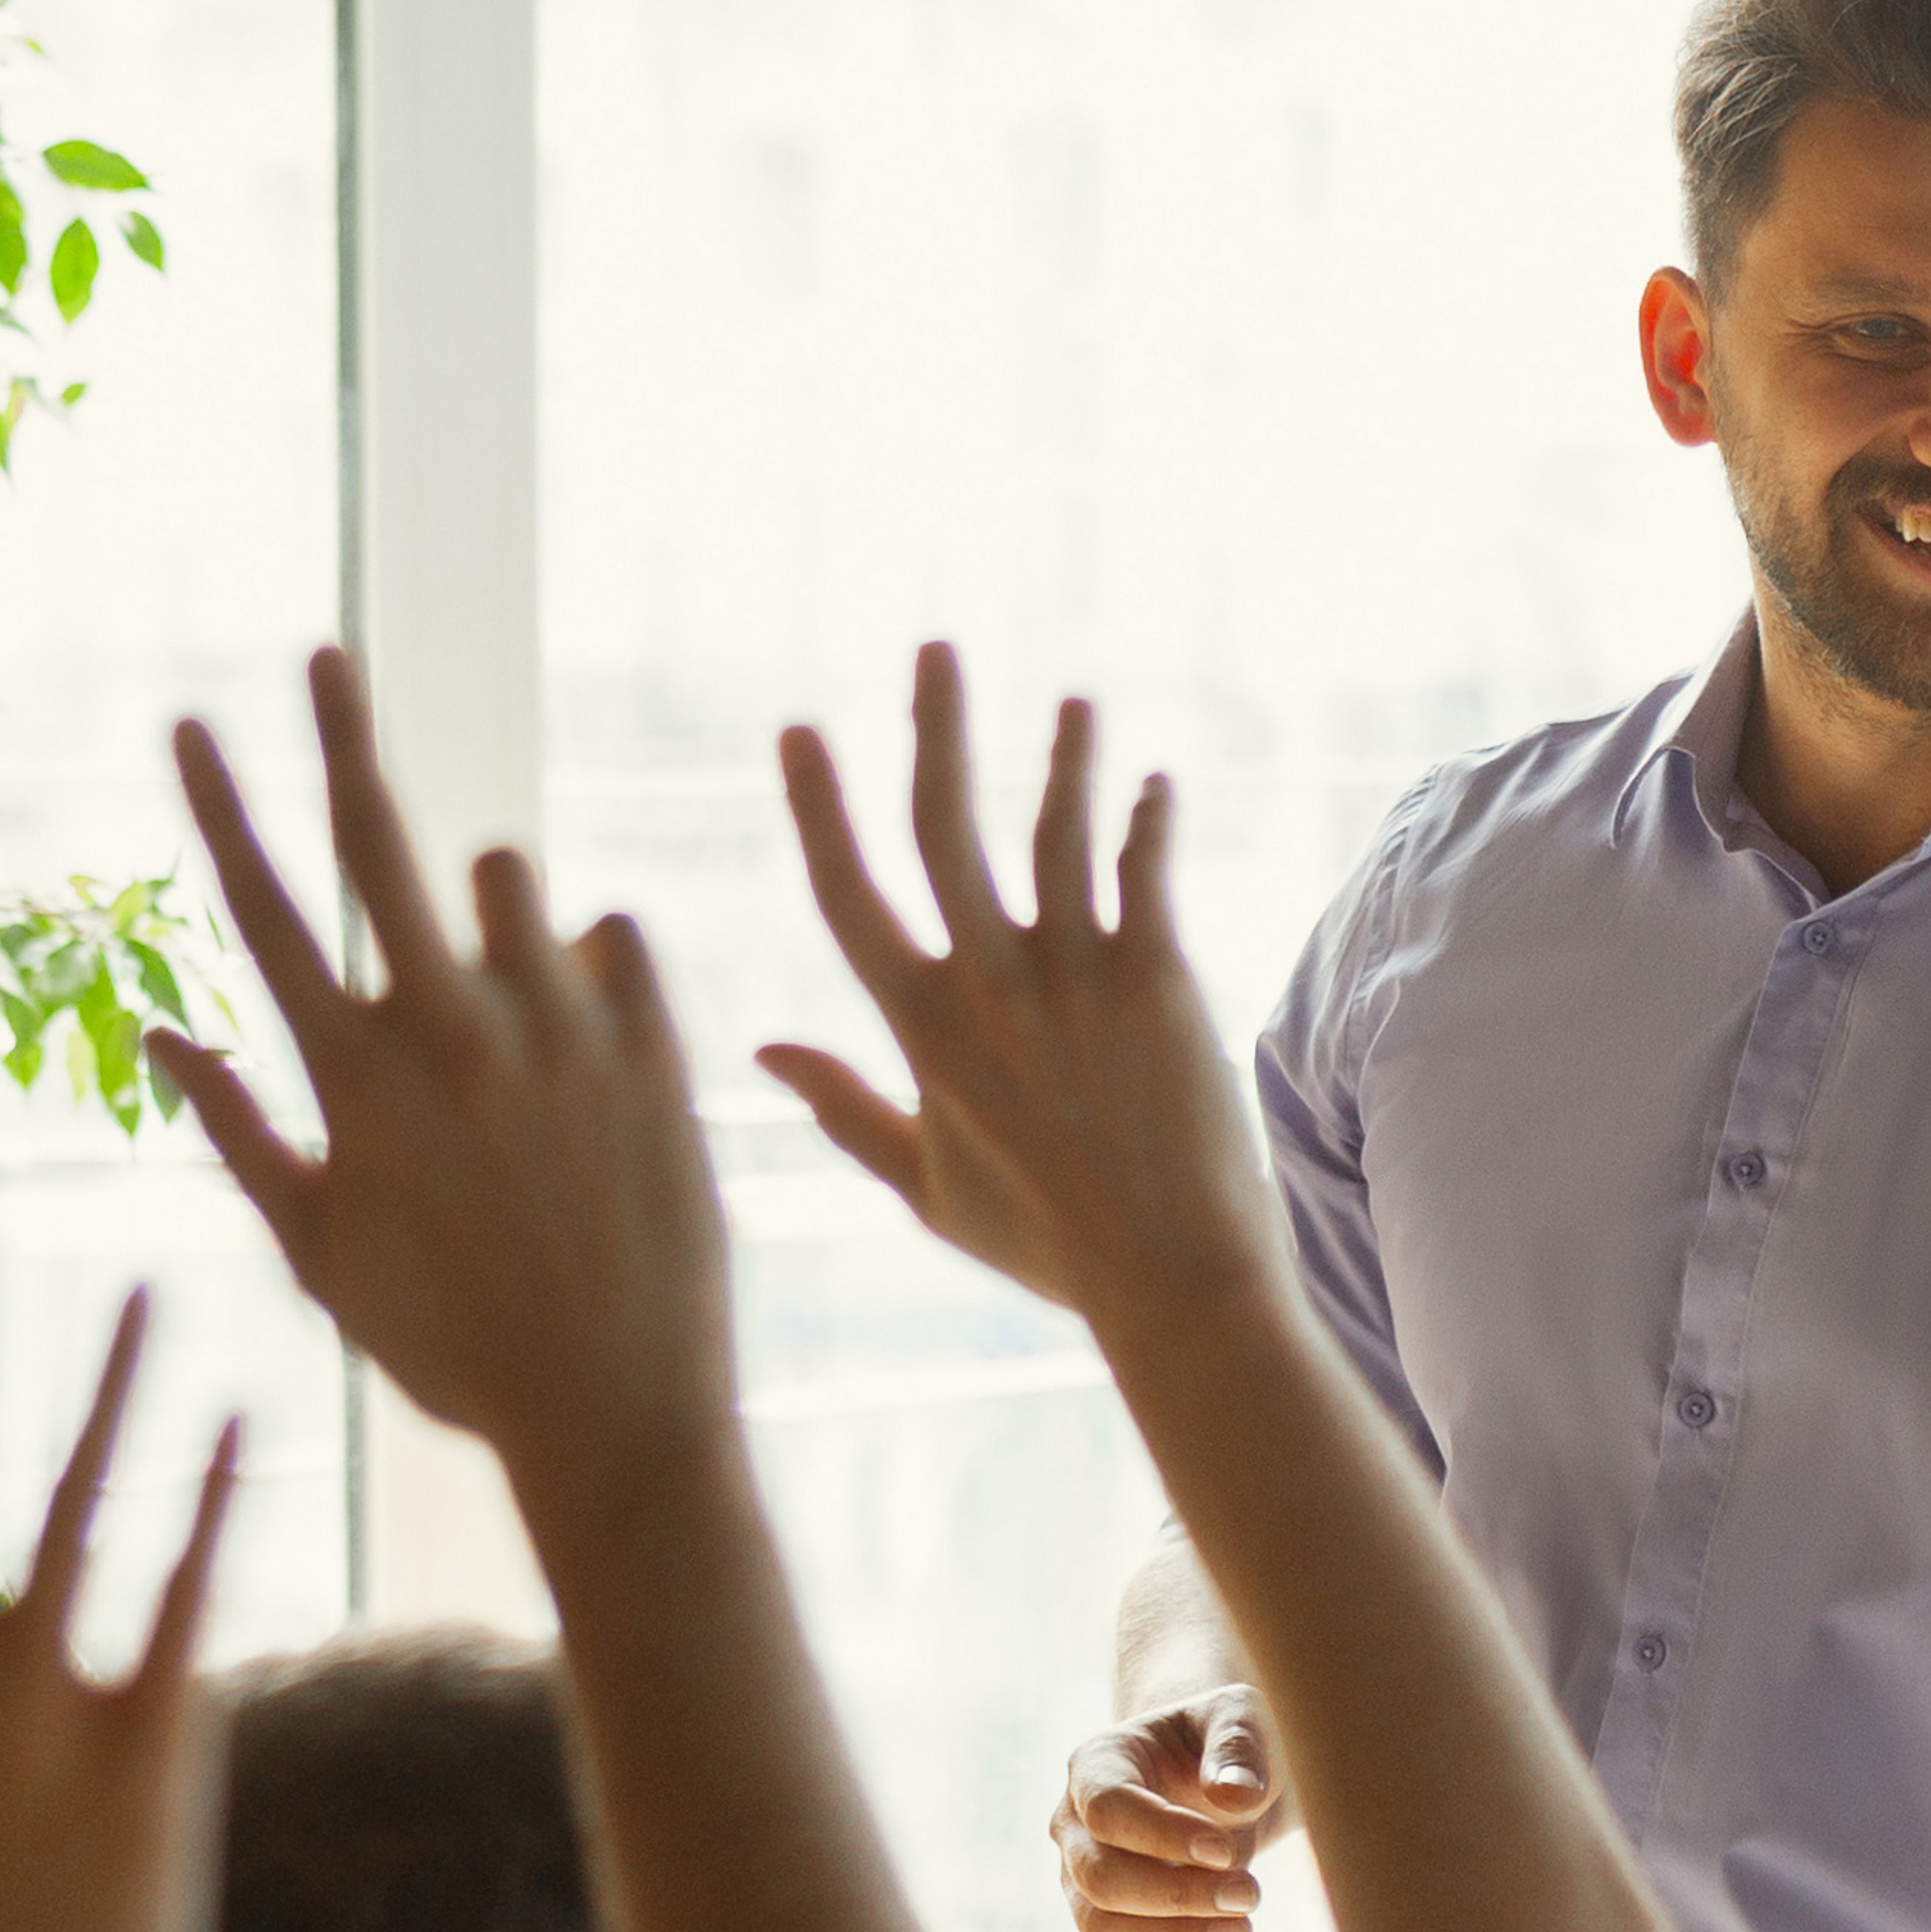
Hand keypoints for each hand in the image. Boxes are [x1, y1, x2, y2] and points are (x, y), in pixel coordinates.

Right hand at [152, 648, 740, 1469]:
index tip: (190, 721)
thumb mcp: (320, 1254)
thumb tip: (154, 1034)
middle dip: (345, 735)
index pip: (265, 909)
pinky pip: (616, 939)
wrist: (622, 1413)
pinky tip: (587, 1033)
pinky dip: (592, 964)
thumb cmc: (451, 1348)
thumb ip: (237, 1133)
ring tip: (511, 1010)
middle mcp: (455, 1033)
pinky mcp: (656, 1046)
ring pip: (514, 884)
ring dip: (496, 913)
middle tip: (326, 655)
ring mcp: (563, 1031)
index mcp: (356, 1080)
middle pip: (383, 843)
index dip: (223, 806)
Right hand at [756, 643, 1287, 1334]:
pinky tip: (1154, 784)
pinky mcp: (1159, 980)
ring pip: (1057, 831)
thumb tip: (759, 1054)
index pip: (848, 893)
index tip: (799, 730)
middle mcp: (989, 987)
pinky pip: (1145, 873)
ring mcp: (1075, 977)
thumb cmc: (1045, 1245)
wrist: (1171, 1281)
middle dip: (936, 728)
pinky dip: (1149, 821)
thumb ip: (842, 1109)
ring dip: (1066, 756)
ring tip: (1075, 705)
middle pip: (946, 827)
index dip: (819, 805)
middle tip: (936, 650)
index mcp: (920, 1031)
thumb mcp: (923, 1186)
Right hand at [1050, 1687, 1286, 1931]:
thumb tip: (1234, 1797)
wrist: (1222, 1784)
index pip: (1106, 1808)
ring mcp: (1080, 1877)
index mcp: (1097, 1763)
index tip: (1226, 1851)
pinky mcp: (1100, 1921)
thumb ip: (1239, 1746)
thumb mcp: (1242, 1719)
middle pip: (1098, 1878)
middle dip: (1177, 1897)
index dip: (1163, 1836)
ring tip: (1241, 1929)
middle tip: (1251, 1894)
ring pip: (1098, 1931)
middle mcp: (1073, 1823)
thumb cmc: (1229, 1746)